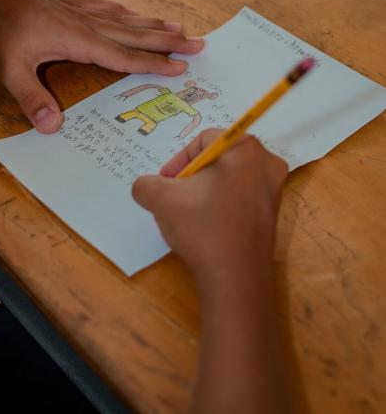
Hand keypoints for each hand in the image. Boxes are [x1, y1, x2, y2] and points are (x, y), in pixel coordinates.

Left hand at [0, 0, 203, 132]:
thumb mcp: (9, 69)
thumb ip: (31, 98)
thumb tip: (54, 127)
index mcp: (79, 40)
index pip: (124, 56)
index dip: (154, 63)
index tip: (181, 67)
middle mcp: (87, 24)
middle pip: (135, 35)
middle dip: (168, 41)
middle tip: (199, 43)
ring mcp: (79, 12)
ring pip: (125, 20)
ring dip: (153, 25)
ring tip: (178, 27)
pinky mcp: (69, 5)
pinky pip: (106, 8)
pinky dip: (125, 12)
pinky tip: (130, 10)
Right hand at [132, 130, 287, 289]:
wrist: (235, 278)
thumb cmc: (202, 227)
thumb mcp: (161, 199)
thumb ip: (146, 184)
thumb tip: (146, 186)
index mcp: (244, 148)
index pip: (203, 140)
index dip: (179, 160)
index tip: (166, 182)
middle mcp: (266, 162)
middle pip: (219, 158)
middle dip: (192, 175)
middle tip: (174, 195)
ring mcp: (274, 190)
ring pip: (229, 179)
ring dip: (205, 190)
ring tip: (187, 212)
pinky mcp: (273, 214)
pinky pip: (241, 198)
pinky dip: (221, 205)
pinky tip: (206, 226)